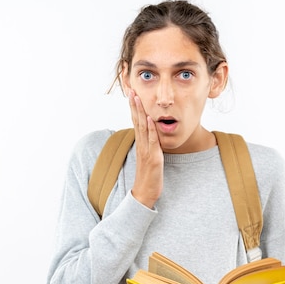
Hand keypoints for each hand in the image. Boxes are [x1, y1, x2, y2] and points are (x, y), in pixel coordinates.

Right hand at [128, 89, 162, 208]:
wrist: (144, 193)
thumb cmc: (148, 177)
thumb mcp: (149, 158)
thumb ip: (149, 146)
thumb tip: (151, 136)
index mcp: (140, 144)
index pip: (136, 122)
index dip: (134, 108)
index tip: (132, 94)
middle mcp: (141, 145)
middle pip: (136, 121)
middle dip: (134, 105)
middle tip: (131, 90)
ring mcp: (146, 151)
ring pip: (142, 127)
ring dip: (140, 112)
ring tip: (137, 98)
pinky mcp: (153, 157)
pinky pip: (151, 141)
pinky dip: (150, 129)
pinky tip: (149, 118)